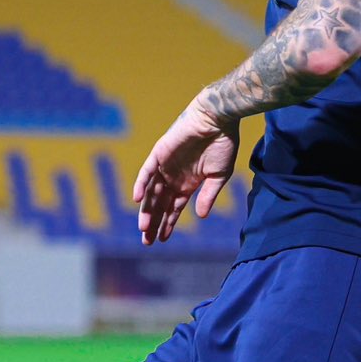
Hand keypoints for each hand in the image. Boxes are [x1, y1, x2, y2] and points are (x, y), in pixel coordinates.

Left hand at [132, 98, 237, 244]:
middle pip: (159, 203)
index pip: (173, 207)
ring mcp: (165, 165)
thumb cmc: (222, 145)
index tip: (162, 240)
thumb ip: (208, 196)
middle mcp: (173, 177)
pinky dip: (141, 184)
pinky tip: (138, 200)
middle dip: (154, 222)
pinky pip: (146, 171)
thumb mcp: (219, 176)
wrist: (218, 120)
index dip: (168, 223)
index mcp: (187, 183)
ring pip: (151, 191)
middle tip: (147, 242)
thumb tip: (199, 217)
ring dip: (147, 209)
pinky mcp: (159, 153)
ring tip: (144, 228)